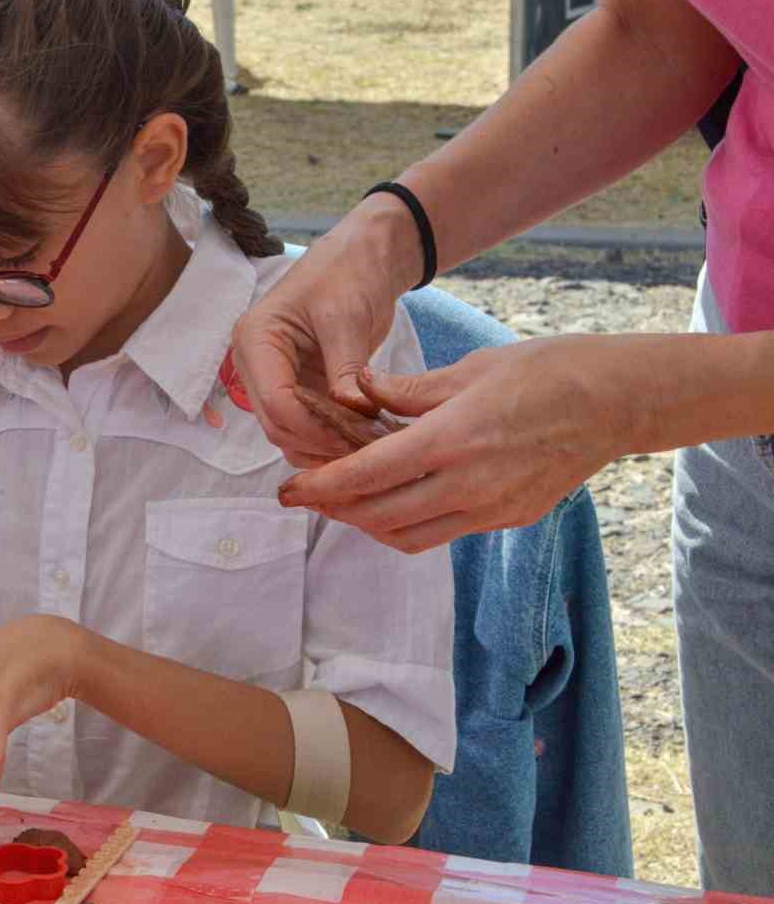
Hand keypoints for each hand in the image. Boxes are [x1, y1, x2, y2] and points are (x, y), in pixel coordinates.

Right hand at [233, 200, 419, 465]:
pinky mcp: (299, 387)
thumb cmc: (349, 272)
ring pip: (289, 433)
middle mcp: (256, 364)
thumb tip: (354, 416)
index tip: (356, 442)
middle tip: (367, 454)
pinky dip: (331, 438)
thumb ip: (345, 370)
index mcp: (255, 340)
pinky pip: (307, 425)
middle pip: (277, 425)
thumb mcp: (346, 318)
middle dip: (319, 443)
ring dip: (324, 447)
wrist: (365, 257)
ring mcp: (276, 379)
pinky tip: (363, 443)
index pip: (275, 401)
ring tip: (367, 452)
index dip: (313, 429)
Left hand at [277, 335, 639, 551]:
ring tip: (340, 501)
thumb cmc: (544, 371)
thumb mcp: (469, 368)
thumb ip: (407, 391)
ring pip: (406, 536)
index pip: (367, 476)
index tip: (288, 489)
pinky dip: (404, 524)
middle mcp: (468, 486)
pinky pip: (440, 533)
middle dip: (334, 510)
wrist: (616, 402)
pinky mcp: (507, 520)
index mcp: (451, 441)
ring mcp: (490, 510)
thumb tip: (358, 390)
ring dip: (366, 523)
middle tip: (303, 495)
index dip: (321, 487)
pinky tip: (389, 500)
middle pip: (378, 516)